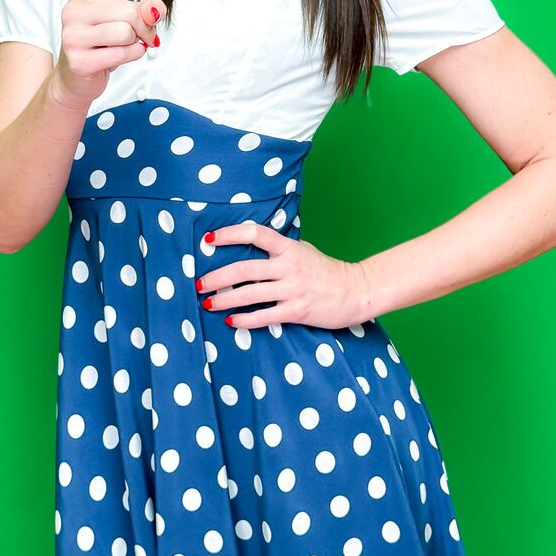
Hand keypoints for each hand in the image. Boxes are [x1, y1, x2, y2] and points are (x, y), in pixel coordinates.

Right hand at [54, 0, 165, 106]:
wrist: (76, 80)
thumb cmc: (101, 46)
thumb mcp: (122, 23)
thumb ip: (141, 12)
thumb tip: (156, 8)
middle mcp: (73, 11)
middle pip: (128, 10)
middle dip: (142, 26)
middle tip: (138, 37)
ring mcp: (72, 35)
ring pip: (126, 32)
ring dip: (135, 44)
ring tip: (119, 48)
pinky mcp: (79, 58)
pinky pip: (123, 52)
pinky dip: (130, 56)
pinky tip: (115, 58)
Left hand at [196, 221, 375, 329]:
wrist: (356, 291)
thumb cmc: (326, 270)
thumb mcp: (302, 251)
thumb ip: (278, 249)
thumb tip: (248, 246)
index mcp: (289, 247)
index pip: (255, 234)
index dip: (230, 234)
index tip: (209, 239)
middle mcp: (289, 266)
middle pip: (244, 269)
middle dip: (217, 277)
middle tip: (198, 283)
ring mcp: (293, 289)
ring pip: (249, 294)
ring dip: (224, 300)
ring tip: (207, 303)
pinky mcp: (298, 310)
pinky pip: (265, 316)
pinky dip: (245, 320)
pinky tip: (232, 321)